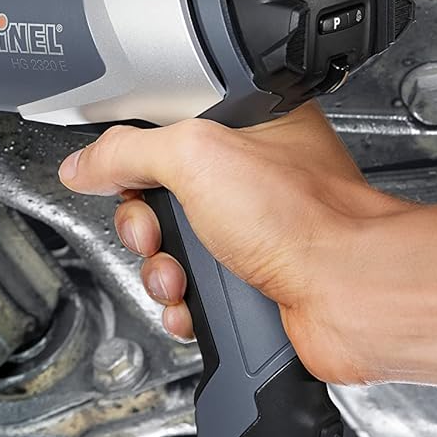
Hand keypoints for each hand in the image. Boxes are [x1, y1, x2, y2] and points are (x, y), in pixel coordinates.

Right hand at [56, 103, 405, 384]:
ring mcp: (252, 236)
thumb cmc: (308, 221)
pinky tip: (196, 304)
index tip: (129, 178)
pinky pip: (191, 296)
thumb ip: (127, 151)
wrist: (351, 297)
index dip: (136, 159)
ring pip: (170, 253)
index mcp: (248, 130)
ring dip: (161, 272)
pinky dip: (183, 305)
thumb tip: (84, 163)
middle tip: (156, 232)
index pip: (163, 133)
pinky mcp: (251, 285)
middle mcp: (251, 181)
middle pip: (156, 200)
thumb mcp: (195, 156)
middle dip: (143, 226)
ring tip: (182, 277)